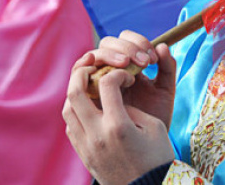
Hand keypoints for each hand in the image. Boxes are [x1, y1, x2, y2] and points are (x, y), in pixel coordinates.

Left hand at [63, 51, 175, 184]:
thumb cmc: (158, 158)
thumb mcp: (154, 127)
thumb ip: (132, 107)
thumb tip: (116, 97)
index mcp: (118, 126)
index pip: (107, 83)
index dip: (118, 73)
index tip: (128, 76)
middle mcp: (96, 135)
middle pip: (75, 91)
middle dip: (83, 71)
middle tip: (95, 65)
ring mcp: (86, 146)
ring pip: (67, 109)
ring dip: (77, 92)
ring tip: (91, 86)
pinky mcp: (83, 155)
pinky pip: (70, 126)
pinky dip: (76, 111)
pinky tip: (91, 108)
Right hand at [87, 31, 175, 127]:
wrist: (147, 146)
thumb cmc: (156, 117)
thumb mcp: (165, 92)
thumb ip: (167, 68)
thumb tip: (163, 46)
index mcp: (129, 63)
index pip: (125, 39)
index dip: (137, 42)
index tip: (152, 58)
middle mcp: (111, 68)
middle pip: (107, 44)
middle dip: (124, 48)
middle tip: (143, 63)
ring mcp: (97, 79)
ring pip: (92, 56)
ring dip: (108, 55)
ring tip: (125, 64)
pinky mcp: (87, 93)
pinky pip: (78, 75)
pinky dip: (83, 67)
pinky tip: (99, 72)